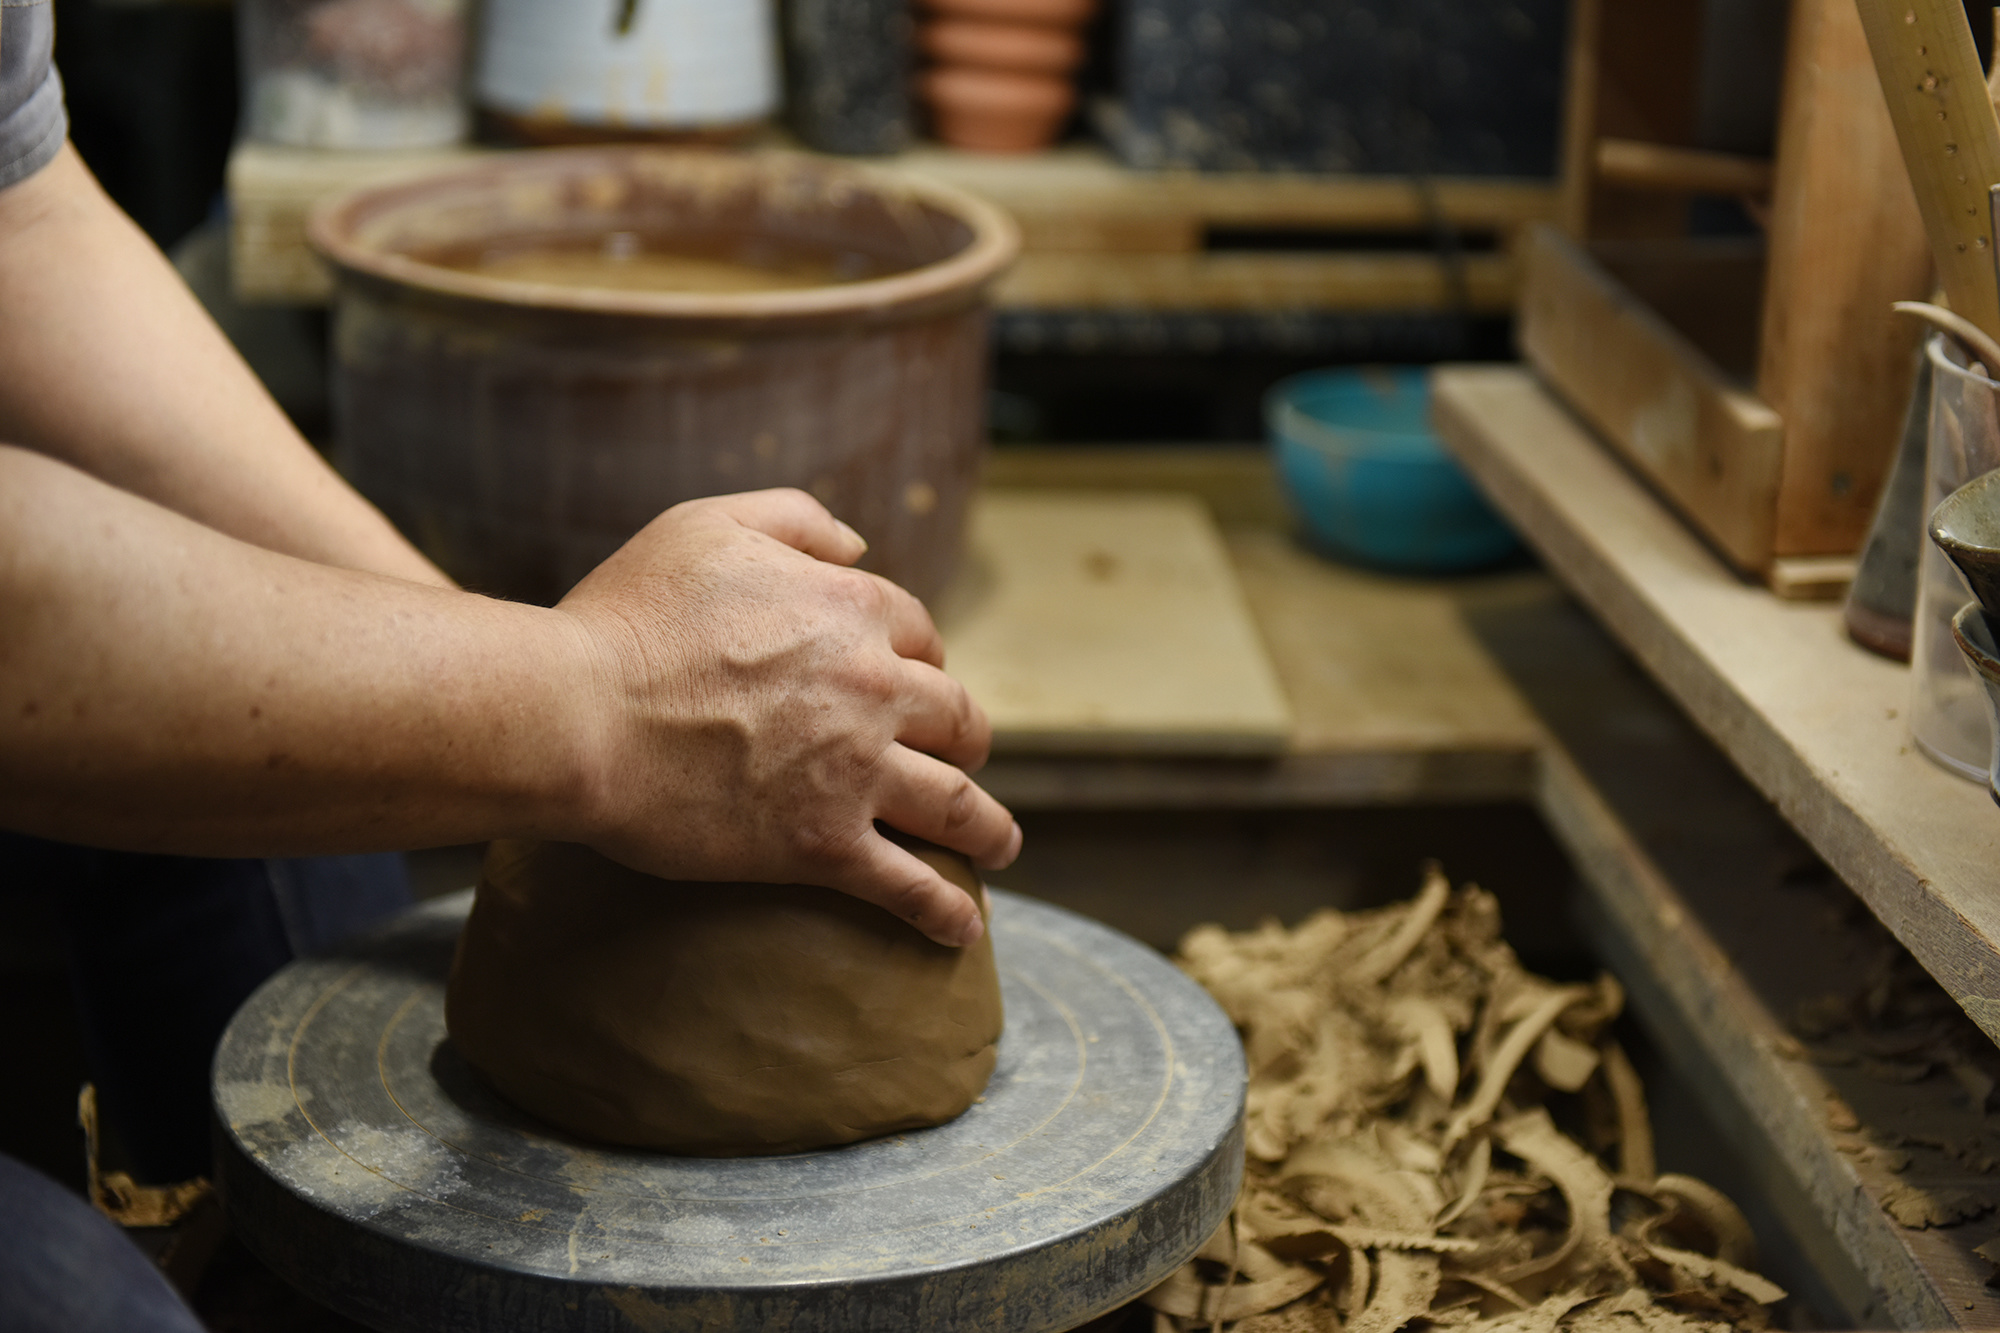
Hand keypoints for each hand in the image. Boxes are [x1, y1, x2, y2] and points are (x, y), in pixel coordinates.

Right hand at [554, 489, 1020, 945]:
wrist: (575, 713)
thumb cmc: (628, 618)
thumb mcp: (709, 526)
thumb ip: (795, 521)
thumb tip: (859, 546)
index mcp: (852, 609)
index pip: (918, 635)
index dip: (918, 657)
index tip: (912, 680)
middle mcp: (874, 687)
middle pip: (956, 718)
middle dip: (966, 740)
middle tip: (962, 760)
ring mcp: (856, 771)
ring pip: (957, 804)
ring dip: (989, 829)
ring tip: (1001, 847)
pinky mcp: (823, 845)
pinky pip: (907, 884)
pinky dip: (943, 910)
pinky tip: (961, 931)